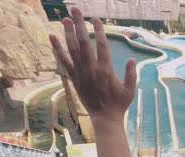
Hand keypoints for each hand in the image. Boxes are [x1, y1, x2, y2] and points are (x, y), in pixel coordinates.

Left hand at [49, 8, 135, 123]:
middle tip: (75, 10)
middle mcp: (91, 69)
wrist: (104, 118)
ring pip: (72, 49)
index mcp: (106, 70)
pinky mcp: (74, 78)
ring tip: (64, 19)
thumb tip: (132, 59)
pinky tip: (52, 37)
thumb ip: (131, 74)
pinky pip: (64, 61)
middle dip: (78, 25)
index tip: (94, 19)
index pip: (101, 46)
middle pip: (83, 42)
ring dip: (67, 33)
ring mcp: (81, 73)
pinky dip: (57, 49)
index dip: (97, 31)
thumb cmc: (119, 104)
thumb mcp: (130, 90)